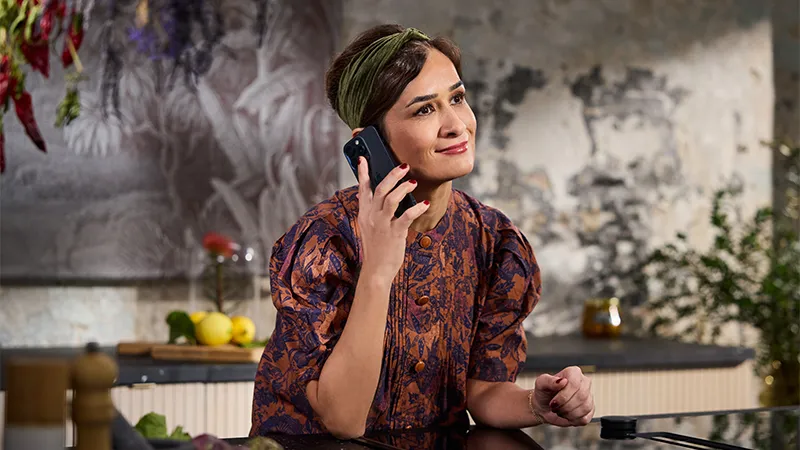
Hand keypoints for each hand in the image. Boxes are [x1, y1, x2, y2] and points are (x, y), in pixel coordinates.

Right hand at [356, 157, 429, 284]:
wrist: (375, 270)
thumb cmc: (376, 248)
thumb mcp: (369, 227)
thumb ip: (372, 212)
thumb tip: (379, 198)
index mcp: (365, 214)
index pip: (363, 189)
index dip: (363, 173)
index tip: (363, 159)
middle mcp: (371, 216)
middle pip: (380, 189)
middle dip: (392, 175)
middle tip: (404, 166)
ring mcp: (382, 224)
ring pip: (391, 199)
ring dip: (403, 188)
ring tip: (413, 182)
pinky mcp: (394, 233)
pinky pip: (406, 216)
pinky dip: (417, 208)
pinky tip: (424, 203)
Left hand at [531, 366, 593, 426]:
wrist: (544, 406)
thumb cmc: (544, 392)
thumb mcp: (541, 384)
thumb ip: (549, 381)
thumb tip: (562, 381)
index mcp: (574, 372)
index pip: (575, 384)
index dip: (564, 396)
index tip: (553, 402)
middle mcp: (584, 382)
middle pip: (581, 396)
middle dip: (565, 406)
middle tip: (554, 407)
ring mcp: (589, 397)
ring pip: (585, 408)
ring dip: (568, 413)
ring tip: (560, 410)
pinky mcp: (590, 411)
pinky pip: (585, 418)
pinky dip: (572, 420)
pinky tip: (566, 415)